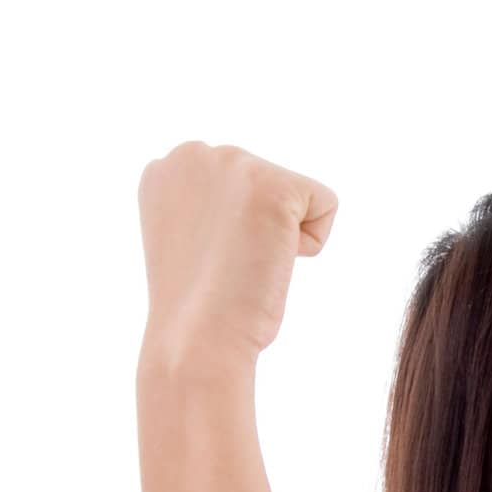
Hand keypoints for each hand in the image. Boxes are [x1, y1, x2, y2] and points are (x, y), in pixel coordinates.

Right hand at [137, 141, 337, 368]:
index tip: (210, 260)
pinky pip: (326, 205)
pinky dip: (312, 244)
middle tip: (230, 265)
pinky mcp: (274, 185)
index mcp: (165, 170)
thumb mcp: (192, 241)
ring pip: (297, 195)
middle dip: (261, 231)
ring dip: (284, 237)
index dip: (237, 234)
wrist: (196, 338)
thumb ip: (211, 209)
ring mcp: (232, 164)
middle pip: (269, 186)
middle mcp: (192, 154)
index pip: (238, 188)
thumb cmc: (197, 309)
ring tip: (246, 262)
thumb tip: (249, 207)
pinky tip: (272, 260)